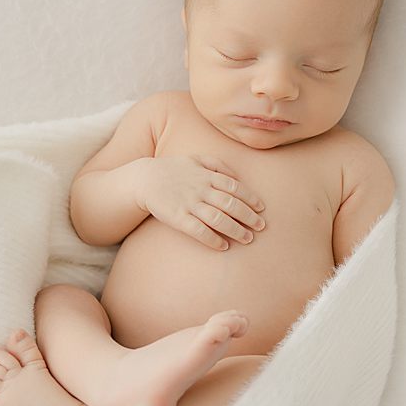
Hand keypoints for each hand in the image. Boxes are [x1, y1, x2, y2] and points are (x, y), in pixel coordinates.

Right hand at [136, 154, 267, 249]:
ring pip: (218, 219)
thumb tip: (238, 176)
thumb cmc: (172, 170)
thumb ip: (218, 164)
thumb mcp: (196, 159)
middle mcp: (200, 190)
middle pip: (231, 204)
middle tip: (261, 227)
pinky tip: (223, 246)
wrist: (144, 179)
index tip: (261, 209)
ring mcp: (189, 205)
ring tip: (248, 239)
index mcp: (207, 176)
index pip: (235, 188)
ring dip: (236, 230)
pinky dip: (213, 239)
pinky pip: (199, 231)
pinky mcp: (178, 218)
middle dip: (249, 217)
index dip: (250, 198)